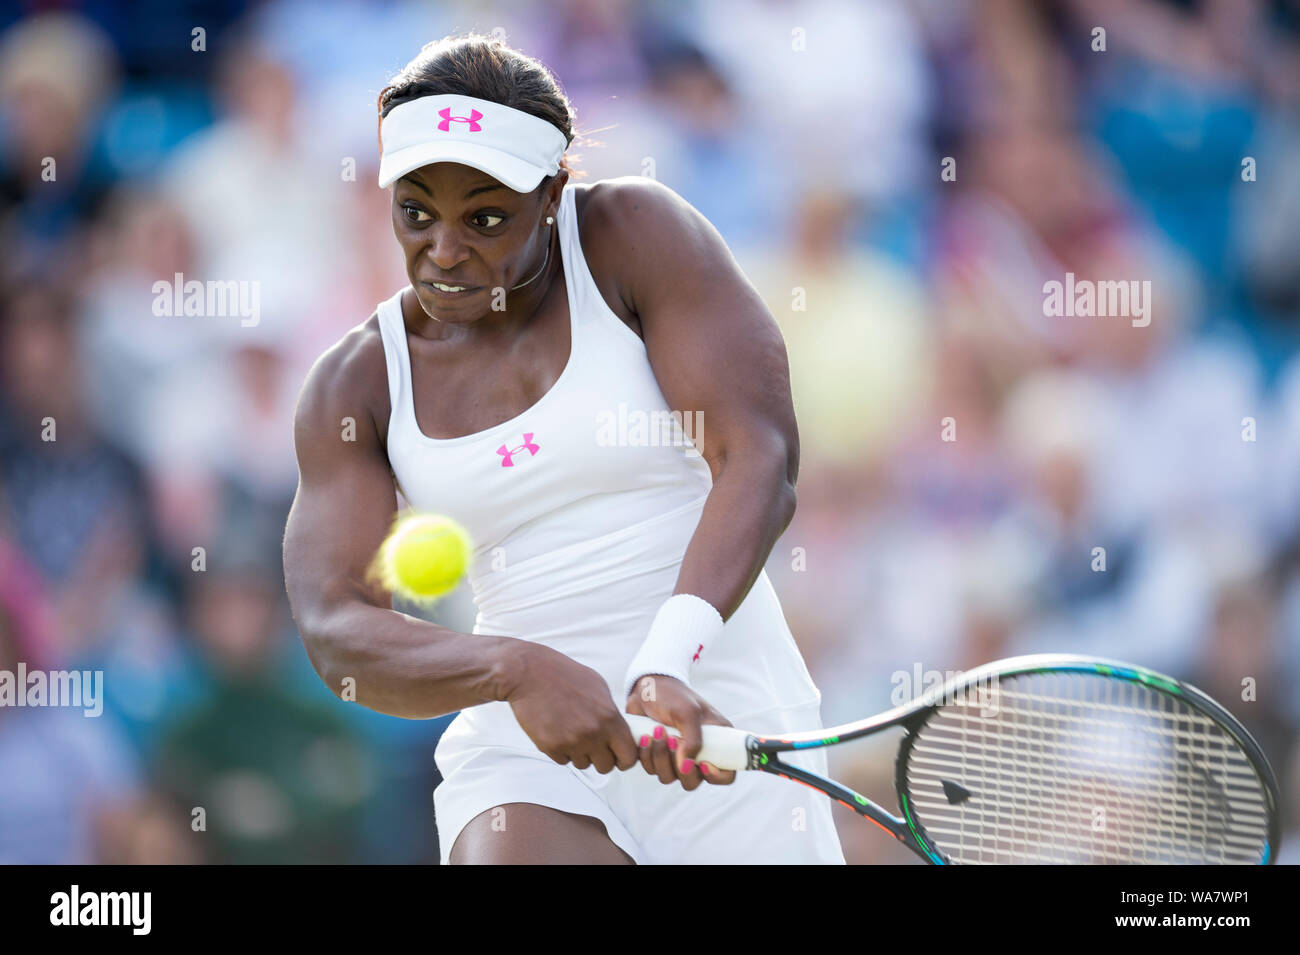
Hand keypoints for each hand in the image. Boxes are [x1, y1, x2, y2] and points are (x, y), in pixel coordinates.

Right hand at [503, 643, 639, 773]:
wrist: (529, 673)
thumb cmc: (564, 675)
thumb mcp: (598, 687)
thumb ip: (612, 713)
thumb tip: (621, 733)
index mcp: (609, 717)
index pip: (629, 755)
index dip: (625, 759)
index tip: (619, 756)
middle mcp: (593, 733)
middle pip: (606, 766)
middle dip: (601, 759)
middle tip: (593, 746)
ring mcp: (571, 742)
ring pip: (584, 764)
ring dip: (580, 754)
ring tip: (571, 731)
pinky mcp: (551, 747)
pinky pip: (563, 761)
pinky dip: (562, 751)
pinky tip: (557, 731)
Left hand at [624, 675, 737, 788]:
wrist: (647, 687)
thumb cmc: (673, 695)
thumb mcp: (687, 712)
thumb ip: (692, 741)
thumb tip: (686, 767)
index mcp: (717, 742)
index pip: (726, 774)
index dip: (717, 777)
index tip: (703, 765)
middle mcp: (698, 754)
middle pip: (693, 782)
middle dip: (680, 768)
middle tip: (672, 741)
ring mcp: (677, 757)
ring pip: (670, 777)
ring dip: (660, 758)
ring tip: (656, 732)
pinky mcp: (657, 756)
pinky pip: (652, 770)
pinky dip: (647, 756)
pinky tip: (645, 737)